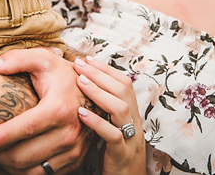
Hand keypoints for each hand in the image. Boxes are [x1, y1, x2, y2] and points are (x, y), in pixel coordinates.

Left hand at [0, 48, 88, 174]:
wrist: (94, 92)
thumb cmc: (62, 75)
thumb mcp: (42, 59)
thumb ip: (16, 59)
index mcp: (60, 108)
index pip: (28, 127)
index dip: (4, 135)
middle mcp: (70, 132)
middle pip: (27, 155)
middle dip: (0, 155)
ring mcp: (74, 150)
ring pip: (34, 171)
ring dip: (10, 167)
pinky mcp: (75, 161)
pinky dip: (25, 172)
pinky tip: (13, 160)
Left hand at [75, 56, 144, 174]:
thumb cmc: (114, 155)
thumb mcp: (112, 128)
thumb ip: (104, 110)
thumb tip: (84, 86)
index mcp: (132, 115)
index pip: (124, 83)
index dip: (106, 69)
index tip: (87, 59)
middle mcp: (135, 123)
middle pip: (123, 90)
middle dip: (100, 74)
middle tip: (79, 64)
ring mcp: (130, 139)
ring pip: (121, 108)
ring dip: (99, 92)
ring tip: (80, 82)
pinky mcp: (122, 155)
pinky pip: (114, 136)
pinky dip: (97, 122)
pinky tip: (81, 113)